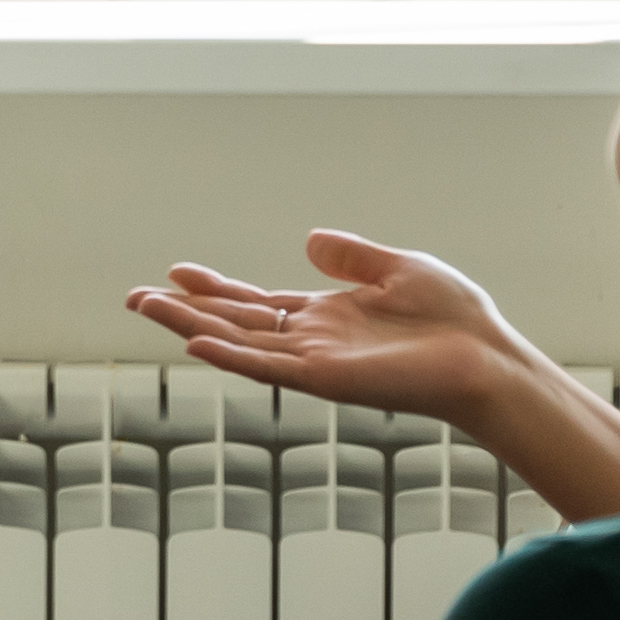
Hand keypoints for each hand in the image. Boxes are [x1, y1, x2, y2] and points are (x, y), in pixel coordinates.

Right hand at [127, 231, 549, 428]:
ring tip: (146, 309)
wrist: (486, 358)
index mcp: (327, 317)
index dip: (217, 289)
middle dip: (184, 310)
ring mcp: (315, 363)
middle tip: (133, 297)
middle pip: (235, 324)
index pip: (258, 303)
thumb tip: (308, 240)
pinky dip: (231, 357)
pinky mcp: (326, 380)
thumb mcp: (399, 268)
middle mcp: (313, 342)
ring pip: (239, 343)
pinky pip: (269, 367)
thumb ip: (351, 256)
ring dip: (191, 327)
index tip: (177, 273)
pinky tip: (197, 344)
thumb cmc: (456, 319)